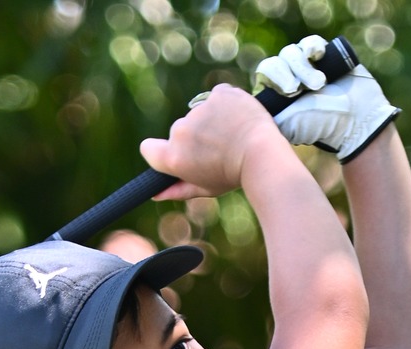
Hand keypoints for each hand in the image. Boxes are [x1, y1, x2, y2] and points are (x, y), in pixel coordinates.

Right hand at [140, 84, 283, 199]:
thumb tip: (156, 194)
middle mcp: (181, 131)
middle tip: (217, 151)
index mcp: (174, 157)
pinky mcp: (217, 94)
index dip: (158, 153)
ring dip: (211, 122)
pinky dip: (225, 106)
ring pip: (198, 115)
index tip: (173, 155)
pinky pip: (216, 98)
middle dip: (194, 139)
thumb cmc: (233, 176)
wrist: (262, 155)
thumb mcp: (205, 188)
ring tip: (231, 136)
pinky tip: (237, 119)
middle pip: (179, 133)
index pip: (148, 149)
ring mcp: (199, 109)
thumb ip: (178, 189)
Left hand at [254, 35, 399, 162]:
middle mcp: (289, 80)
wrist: (356, 121)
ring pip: (290, 53)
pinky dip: (311, 47)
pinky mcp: (322, 56)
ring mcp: (305, 67)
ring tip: (319, 84)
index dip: (274, 79)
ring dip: (303, 67)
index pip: (264, 77)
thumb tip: (252, 105)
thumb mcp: (290, 125)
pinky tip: (319, 56)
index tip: (289, 93)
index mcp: (278, 97)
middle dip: (286, 73)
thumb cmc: (322, 127)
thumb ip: (269, 114)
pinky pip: (308, 42)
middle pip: (274, 63)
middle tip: (299, 90)